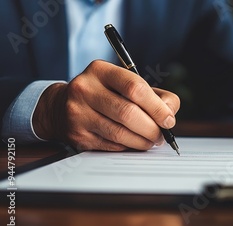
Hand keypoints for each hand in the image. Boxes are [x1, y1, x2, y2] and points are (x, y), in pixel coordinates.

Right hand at [33, 60, 179, 150]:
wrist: (60, 107)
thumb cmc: (104, 94)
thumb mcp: (125, 84)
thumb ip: (154, 95)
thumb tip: (169, 114)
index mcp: (100, 71)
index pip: (135, 88)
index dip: (157, 107)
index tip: (168, 120)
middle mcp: (85, 89)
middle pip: (128, 112)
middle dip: (152, 128)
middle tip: (161, 135)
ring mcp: (78, 113)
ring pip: (120, 133)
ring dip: (142, 141)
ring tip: (151, 141)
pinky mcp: (77, 134)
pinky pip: (111, 145)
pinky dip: (128, 146)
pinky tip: (134, 143)